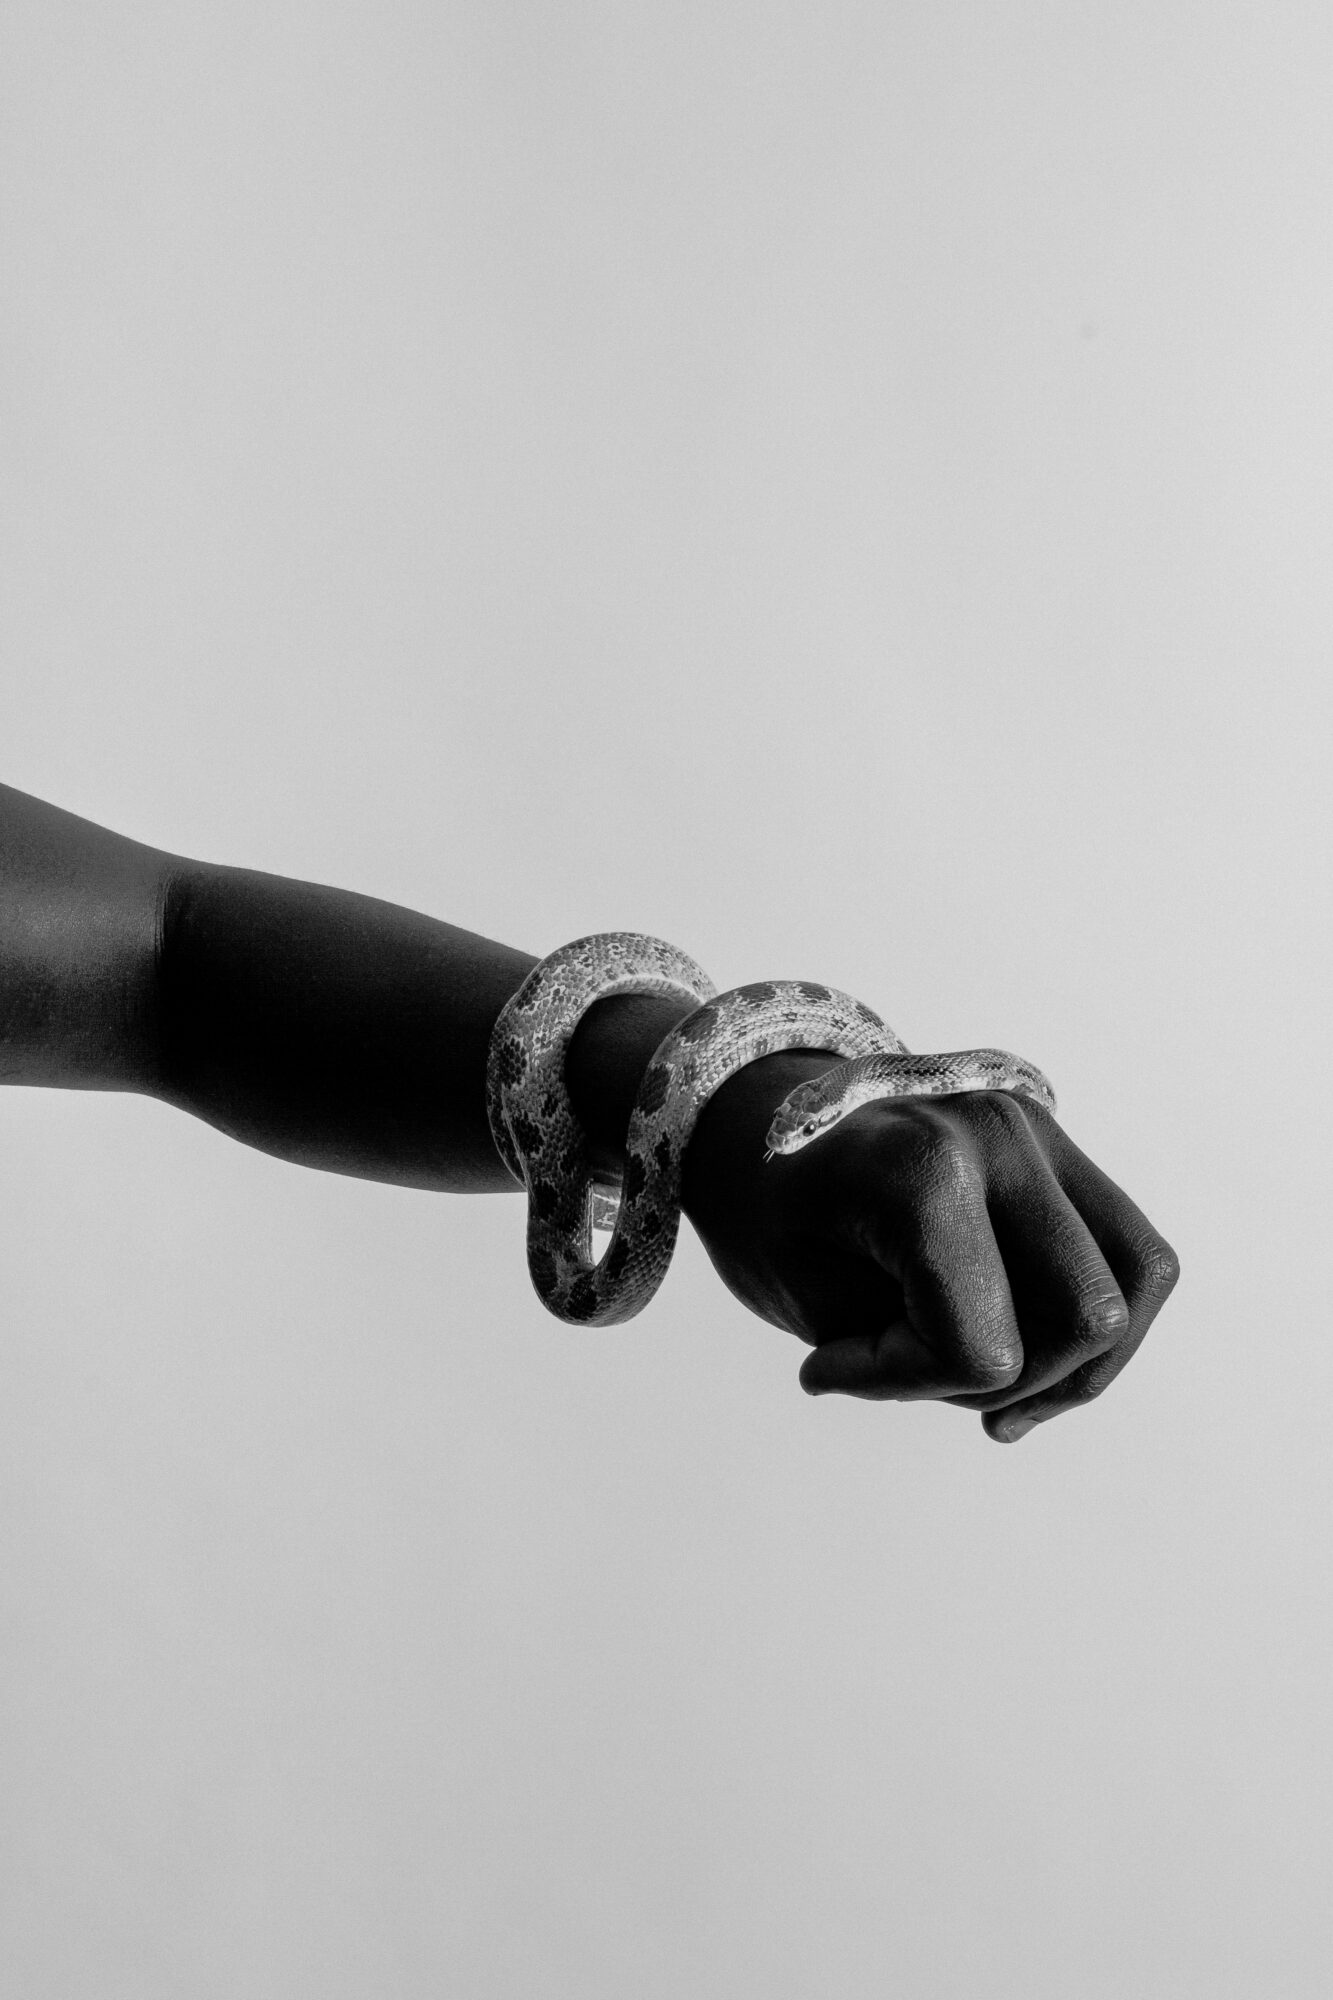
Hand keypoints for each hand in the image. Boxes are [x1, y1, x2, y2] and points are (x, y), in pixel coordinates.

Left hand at [680, 1050, 1179, 1440]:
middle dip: (1013, 1382)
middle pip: (1087, 1314)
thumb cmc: (768, 1215)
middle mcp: (997, 1133)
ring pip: (1137, 1274)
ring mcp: (1037, 1126)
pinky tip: (1033, 1347)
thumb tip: (1010, 1392)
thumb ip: (918, 1357)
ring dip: (1080, 1357)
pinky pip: (1129, 1243)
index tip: (829, 1366)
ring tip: (1001, 1388)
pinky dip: (1097, 1311)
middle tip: (921, 1376)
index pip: (982, 1345)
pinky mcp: (1056, 1139)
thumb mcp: (809, 1302)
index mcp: (920, 1168)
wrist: (751, 1122)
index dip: (907, 1383)